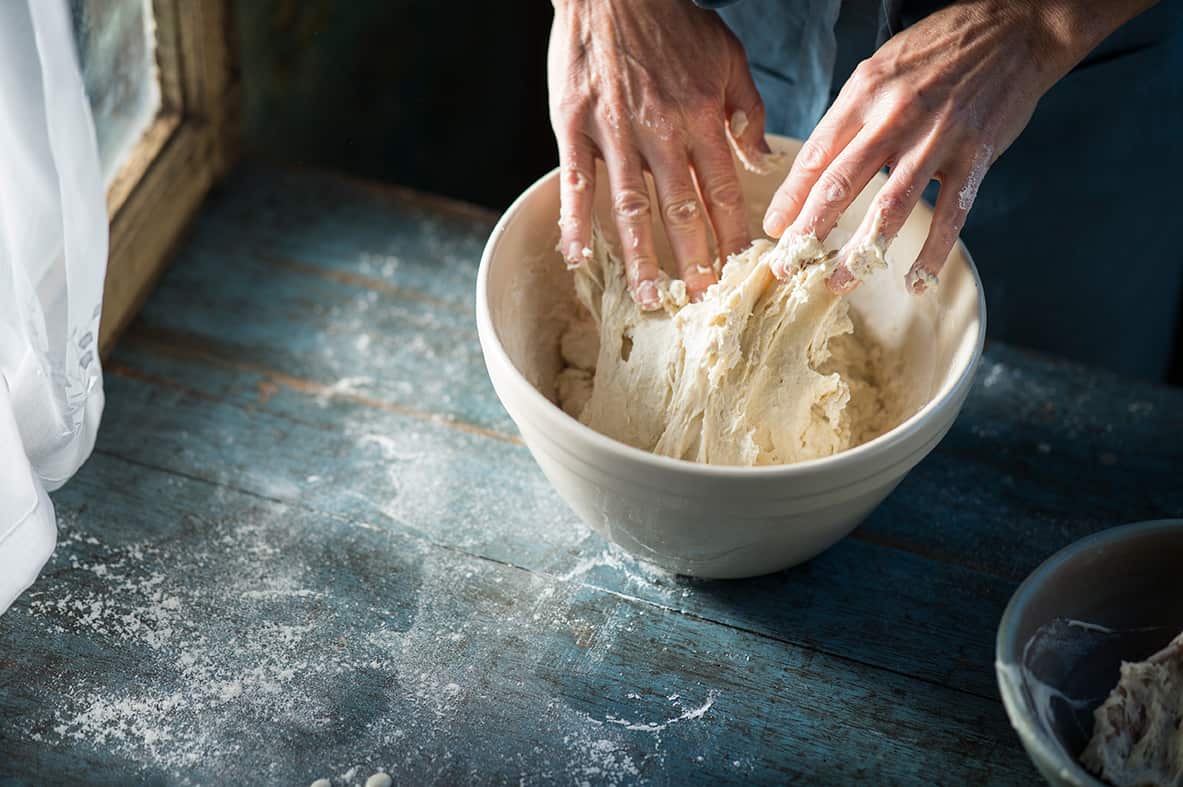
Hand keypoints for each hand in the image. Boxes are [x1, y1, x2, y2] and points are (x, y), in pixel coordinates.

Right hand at [548, 0, 770, 307]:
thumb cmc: (673, 21)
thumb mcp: (727, 55)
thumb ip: (746, 108)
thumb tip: (760, 157)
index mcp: (702, 118)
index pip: (724, 192)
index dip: (734, 237)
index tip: (743, 274)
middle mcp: (661, 132)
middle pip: (681, 211)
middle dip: (695, 263)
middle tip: (703, 304)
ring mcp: (614, 132)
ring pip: (630, 207)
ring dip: (640, 258)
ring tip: (651, 298)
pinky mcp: (574, 126)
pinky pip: (574, 183)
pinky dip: (574, 222)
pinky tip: (578, 258)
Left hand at [762, 0, 1151, 294]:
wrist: (1013, 29)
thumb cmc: (939, 50)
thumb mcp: (880, 70)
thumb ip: (849, 119)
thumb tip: (814, 171)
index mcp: (864, 94)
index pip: (815, 155)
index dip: (791, 198)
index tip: (774, 230)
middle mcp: (895, 116)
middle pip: (841, 183)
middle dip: (809, 231)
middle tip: (790, 266)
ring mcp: (937, 139)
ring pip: (890, 206)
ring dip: (860, 252)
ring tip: (838, 284)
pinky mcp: (975, 156)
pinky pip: (950, 214)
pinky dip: (931, 253)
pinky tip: (915, 281)